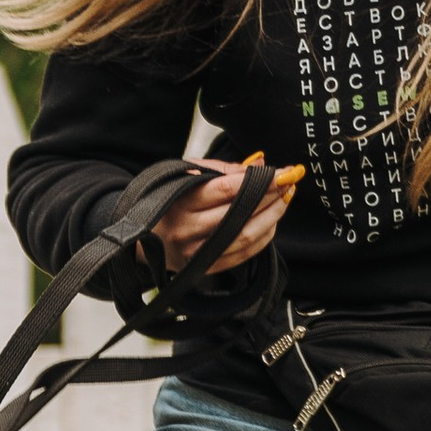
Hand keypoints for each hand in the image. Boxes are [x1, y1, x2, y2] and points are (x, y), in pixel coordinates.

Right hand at [155, 155, 298, 275]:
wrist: (141, 236)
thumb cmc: (168, 200)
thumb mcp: (186, 175)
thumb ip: (223, 169)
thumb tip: (261, 163)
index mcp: (181, 200)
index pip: (229, 188)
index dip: (261, 179)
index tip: (283, 171)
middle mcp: (188, 228)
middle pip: (241, 211)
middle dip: (271, 195)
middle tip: (289, 182)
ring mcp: (197, 251)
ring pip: (246, 234)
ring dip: (273, 216)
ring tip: (285, 200)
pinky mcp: (205, 268)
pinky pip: (243, 254)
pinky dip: (263, 237)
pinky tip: (272, 222)